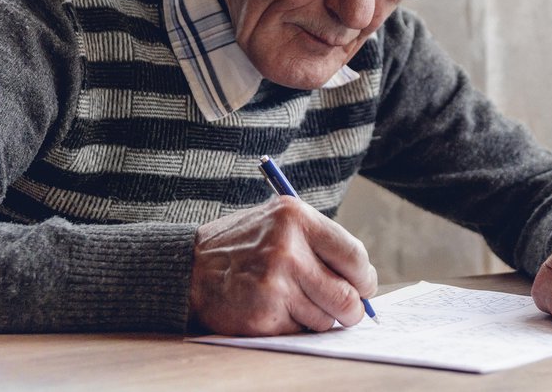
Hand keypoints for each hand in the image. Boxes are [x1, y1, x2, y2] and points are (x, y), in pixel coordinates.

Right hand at [188, 196, 376, 335]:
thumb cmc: (241, 247)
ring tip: (289, 300)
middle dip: (351, 309)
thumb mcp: (278, 223)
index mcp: (296, 217)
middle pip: (348, 297)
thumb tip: (363, 281)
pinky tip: (271, 309)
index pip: (354, 256)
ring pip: (325, 319)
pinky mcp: (264, 314)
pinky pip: (300, 333)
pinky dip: (292, 328)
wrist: (187, 268)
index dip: (364, 278)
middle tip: (342, 309)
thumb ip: (318, 242)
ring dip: (315, 317)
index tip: (362, 286)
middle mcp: (288, 249)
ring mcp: (275, 284)